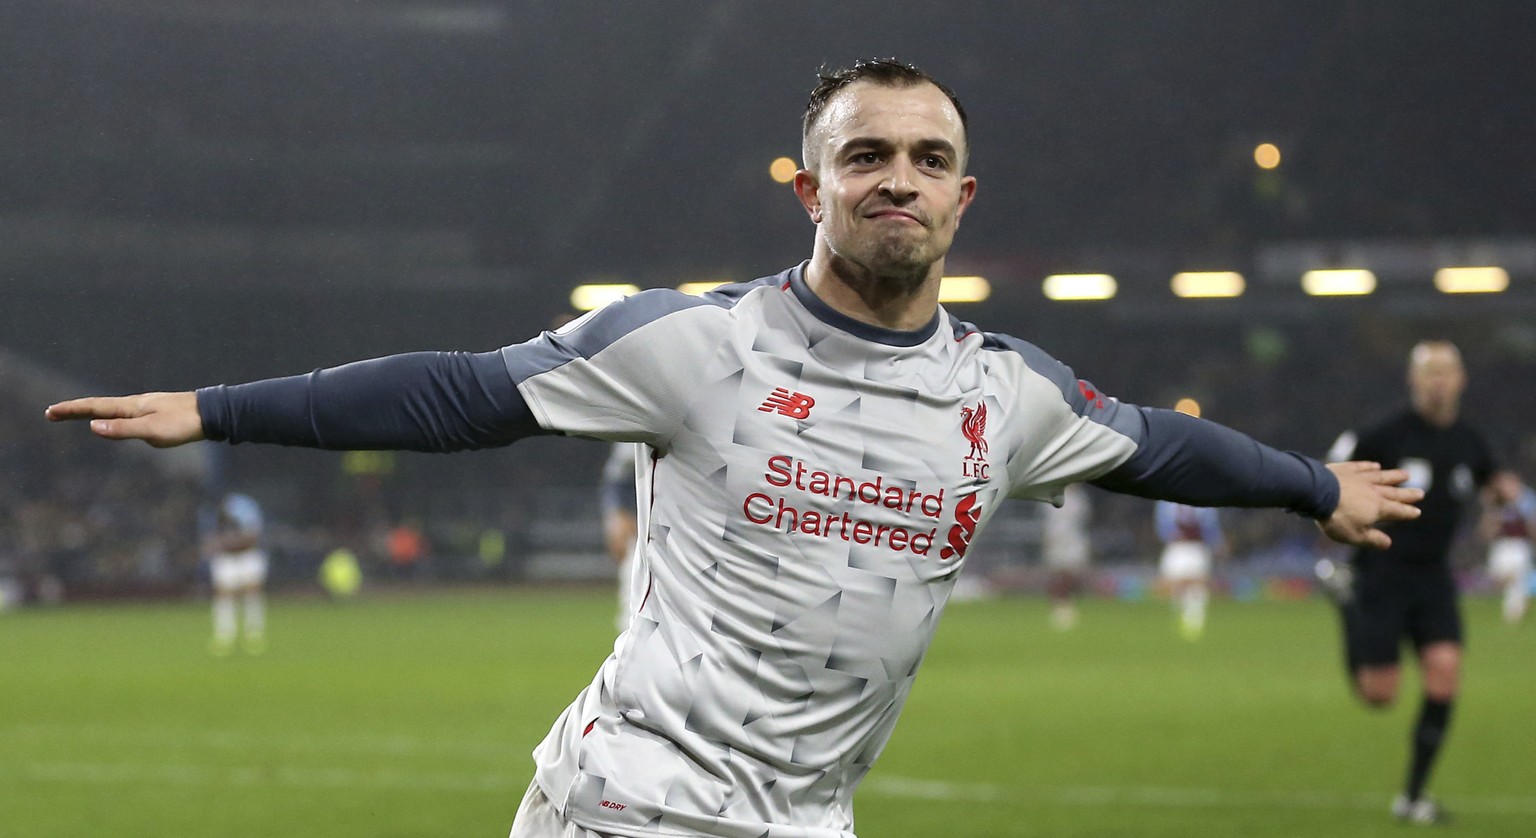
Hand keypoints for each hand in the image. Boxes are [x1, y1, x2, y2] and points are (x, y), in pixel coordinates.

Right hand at [45, 391, 204, 447]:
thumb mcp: (152, 431)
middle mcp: (136, 404)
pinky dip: (111, 416)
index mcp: (132, 407)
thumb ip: (123, 430)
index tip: (50, 412)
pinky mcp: (158, 413)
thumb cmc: (183, 423)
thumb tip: (94, 427)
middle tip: (52, 413)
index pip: (95, 408)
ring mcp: (147, 407)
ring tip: (76, 413)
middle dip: (75, 410)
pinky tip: (117, 420)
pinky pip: (127, 414)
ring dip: (92, 411)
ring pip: (113, 409)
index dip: (71, 410)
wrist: (213, 414)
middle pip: (100, 406)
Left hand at [1317, 461, 1422, 548]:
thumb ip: (1372, 539)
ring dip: (1394, 476)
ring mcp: (1360, 478)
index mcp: (1378, 508)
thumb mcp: (1354, 535)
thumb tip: (1388, 544)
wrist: (1317, 492)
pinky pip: (1362, 467)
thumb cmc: (1336, 517)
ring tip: (1405, 474)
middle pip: (1393, 492)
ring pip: (1381, 476)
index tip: (1417, 512)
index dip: (1407, 512)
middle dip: (1407, 494)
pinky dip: (1370, 467)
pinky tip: (1375, 466)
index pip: (1397, 511)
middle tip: (1420, 492)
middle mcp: (1373, 491)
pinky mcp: (1346, 470)